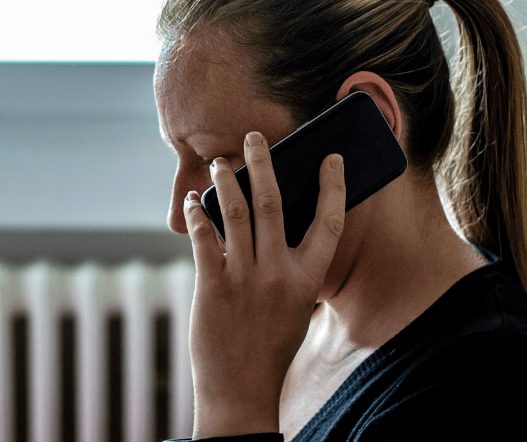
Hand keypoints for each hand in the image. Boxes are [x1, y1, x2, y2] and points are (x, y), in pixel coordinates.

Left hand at [183, 131, 346, 438]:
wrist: (240, 390)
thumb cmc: (269, 347)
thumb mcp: (294, 306)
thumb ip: (289, 268)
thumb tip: (273, 225)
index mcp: (307, 280)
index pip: (329, 222)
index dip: (333, 187)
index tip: (332, 158)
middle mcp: (278, 274)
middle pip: (274, 203)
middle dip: (264, 163)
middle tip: (254, 137)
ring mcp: (244, 278)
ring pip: (235, 212)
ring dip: (226, 180)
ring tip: (220, 162)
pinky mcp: (212, 286)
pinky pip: (204, 237)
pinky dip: (197, 214)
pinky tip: (193, 201)